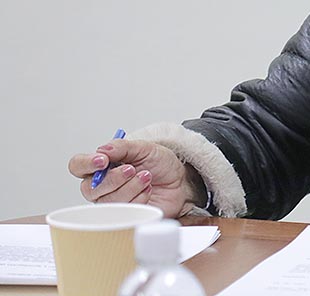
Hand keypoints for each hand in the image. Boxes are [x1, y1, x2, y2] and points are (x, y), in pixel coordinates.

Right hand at [67, 139, 202, 218]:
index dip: (86, 164)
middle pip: (90, 189)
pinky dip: (139, 198)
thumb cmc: (160, 164)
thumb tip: (102, 149)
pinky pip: (124, 212)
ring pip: (108, 201)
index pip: (78, 165)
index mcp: (102, 166)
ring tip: (146, 177)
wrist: (179, 180)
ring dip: (130, 187)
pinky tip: (148, 190)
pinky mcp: (125, 215)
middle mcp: (102, 186)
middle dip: (114, 178)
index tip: (103, 160)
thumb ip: (123, 147)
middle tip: (132, 169)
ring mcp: (112, 202)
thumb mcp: (144, 148)